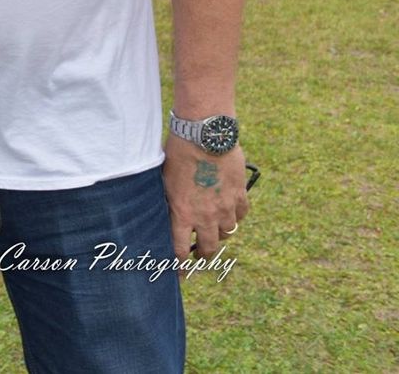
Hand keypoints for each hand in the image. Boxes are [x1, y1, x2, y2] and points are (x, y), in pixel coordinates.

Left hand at [162, 140, 249, 257]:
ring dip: (220, 233)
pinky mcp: (240, 195)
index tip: (179, 271)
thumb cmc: (177, 154)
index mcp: (182, 213)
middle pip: (209, 247)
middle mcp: (205, 216)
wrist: (204, 136)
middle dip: (204, 254)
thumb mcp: (164, 179)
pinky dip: (236, 215)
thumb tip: (167, 212)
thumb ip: (169, 200)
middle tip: (200, 254)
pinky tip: (230, 210)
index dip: (179, 263)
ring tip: (215, 228)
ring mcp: (225, 207)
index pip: (180, 249)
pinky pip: (241, 215)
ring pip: (228, 232)